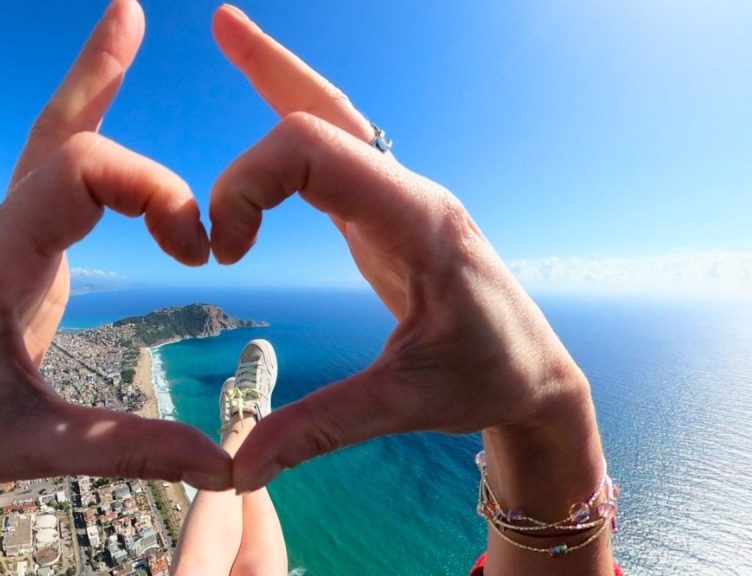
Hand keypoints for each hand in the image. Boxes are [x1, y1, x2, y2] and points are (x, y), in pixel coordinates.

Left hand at [0, 0, 231, 523]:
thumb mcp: (45, 449)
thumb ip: (131, 447)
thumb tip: (221, 460)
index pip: (74, 178)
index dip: (151, 187)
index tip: (197, 246)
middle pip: (55, 134)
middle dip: (101, 83)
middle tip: (133, 18)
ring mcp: (11, 232)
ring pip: (53, 139)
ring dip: (91, 82)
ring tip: (124, 20)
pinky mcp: (28, 242)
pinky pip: (63, 171)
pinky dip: (92, 125)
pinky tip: (111, 90)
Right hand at [210, 5, 604, 496]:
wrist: (536, 373)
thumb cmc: (486, 379)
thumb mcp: (405, 404)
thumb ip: (321, 427)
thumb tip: (239, 464)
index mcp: (417, 222)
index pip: (317, 153)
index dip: (248, 183)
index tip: (221, 248)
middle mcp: (410, 193)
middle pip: (331, 111)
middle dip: (271, 69)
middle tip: (222, 23)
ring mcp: (400, 199)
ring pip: (335, 121)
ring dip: (283, 79)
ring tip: (234, 32)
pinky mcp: (389, 215)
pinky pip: (338, 154)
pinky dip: (297, 125)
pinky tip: (271, 107)